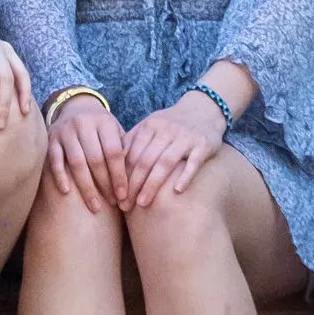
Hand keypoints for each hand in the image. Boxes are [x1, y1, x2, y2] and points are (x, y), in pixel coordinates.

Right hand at [45, 93, 130, 208]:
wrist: (76, 106)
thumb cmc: (102, 127)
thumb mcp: (115, 131)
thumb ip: (125, 150)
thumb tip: (135, 179)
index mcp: (104, 121)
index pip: (114, 152)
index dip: (119, 175)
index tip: (124, 195)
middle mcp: (84, 123)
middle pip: (96, 159)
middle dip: (105, 184)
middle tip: (112, 203)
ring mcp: (66, 131)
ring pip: (77, 162)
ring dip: (86, 187)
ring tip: (95, 206)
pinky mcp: (51, 138)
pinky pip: (55, 159)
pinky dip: (60, 176)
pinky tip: (66, 192)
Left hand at [120, 88, 229, 209]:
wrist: (203, 109)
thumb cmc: (171, 124)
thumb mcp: (150, 126)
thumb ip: (132, 141)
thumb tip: (110, 164)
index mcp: (149, 126)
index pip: (131, 154)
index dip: (121, 176)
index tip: (115, 196)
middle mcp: (166, 130)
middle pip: (145, 160)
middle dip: (133, 185)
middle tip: (125, 205)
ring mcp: (185, 137)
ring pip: (165, 162)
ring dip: (152, 184)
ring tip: (142, 203)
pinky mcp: (203, 144)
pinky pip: (193, 162)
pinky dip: (185, 176)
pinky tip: (177, 191)